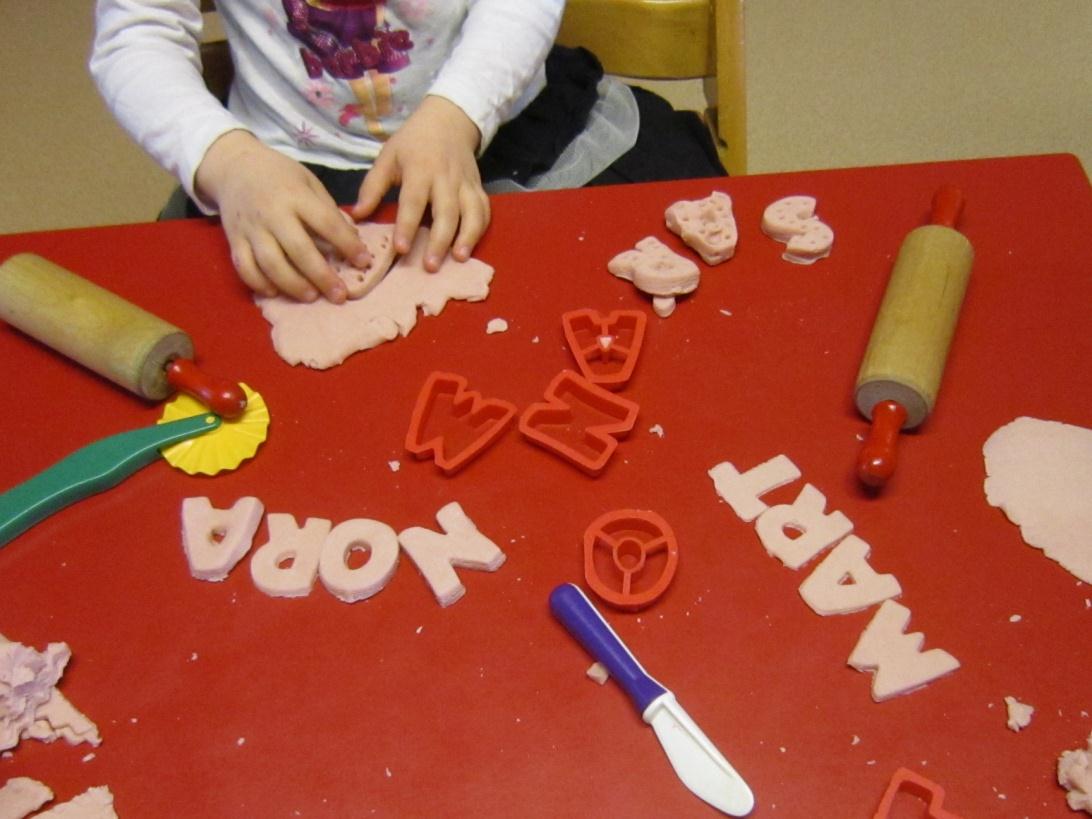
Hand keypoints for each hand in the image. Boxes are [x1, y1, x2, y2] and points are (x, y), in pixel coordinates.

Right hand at [195, 130, 370, 301]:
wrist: (235, 167)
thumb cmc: (280, 175)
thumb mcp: (309, 182)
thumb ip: (328, 211)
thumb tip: (353, 240)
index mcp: (296, 196)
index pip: (327, 223)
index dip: (348, 245)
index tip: (364, 262)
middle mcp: (273, 214)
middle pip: (299, 250)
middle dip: (322, 276)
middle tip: (340, 295)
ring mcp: (251, 229)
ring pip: (271, 264)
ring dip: (292, 285)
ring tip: (311, 297)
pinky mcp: (234, 240)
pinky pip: (245, 268)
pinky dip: (259, 283)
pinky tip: (275, 292)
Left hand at [352, 95, 489, 271]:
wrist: (448, 120)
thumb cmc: (413, 142)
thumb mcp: (388, 157)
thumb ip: (372, 187)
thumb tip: (357, 215)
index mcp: (420, 169)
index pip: (413, 201)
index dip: (407, 226)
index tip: (400, 249)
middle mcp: (445, 179)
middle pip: (446, 212)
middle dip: (440, 240)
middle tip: (431, 266)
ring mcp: (465, 184)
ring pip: (471, 213)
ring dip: (467, 237)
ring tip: (459, 258)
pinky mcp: (478, 188)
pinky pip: (484, 210)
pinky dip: (480, 230)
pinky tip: (470, 247)